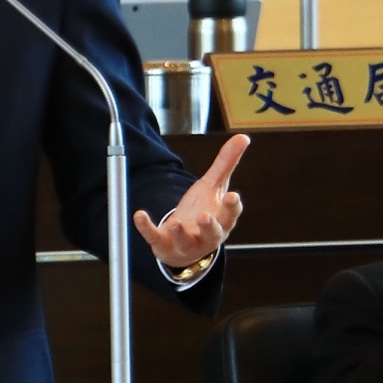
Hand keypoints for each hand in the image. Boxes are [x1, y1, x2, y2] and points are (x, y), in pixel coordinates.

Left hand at [135, 134, 247, 269]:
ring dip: (179, 233)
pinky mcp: (164, 245)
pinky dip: (147, 228)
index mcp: (221, 221)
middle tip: (204, 216)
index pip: (230, 215)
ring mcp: (186, 243)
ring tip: (175, 223)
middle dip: (209, 226)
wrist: (183, 244)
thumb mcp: (213, 186)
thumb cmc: (203, 212)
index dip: (232, 207)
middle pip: (213, 234)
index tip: (232, 196)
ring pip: (185, 241)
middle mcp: (207, 236)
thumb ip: (226, 163)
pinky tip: (140, 215)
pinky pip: (155, 238)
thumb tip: (242, 137)